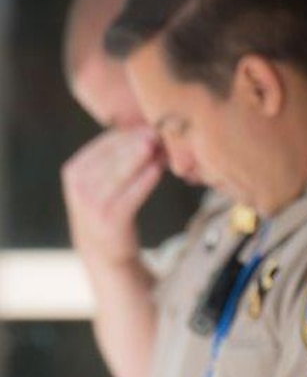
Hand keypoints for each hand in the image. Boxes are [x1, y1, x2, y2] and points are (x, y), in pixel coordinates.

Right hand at [61, 125, 163, 266]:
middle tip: (160, 132)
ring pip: (122, 171)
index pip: (104, 143)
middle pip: (113, 155)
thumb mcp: (102, 181)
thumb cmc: (108, 209)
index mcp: (74, 170)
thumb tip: (146, 128)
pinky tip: (159, 169)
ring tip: (163, 148)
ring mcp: (92, 203)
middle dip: (138, 141)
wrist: (103, 252)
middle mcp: (79, 186)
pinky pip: (132, 193)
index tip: (151, 125)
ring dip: (144, 157)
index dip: (129, 132)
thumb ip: (115, 158)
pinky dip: (146, 179)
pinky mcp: (111, 219)